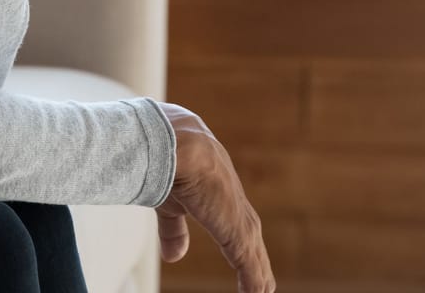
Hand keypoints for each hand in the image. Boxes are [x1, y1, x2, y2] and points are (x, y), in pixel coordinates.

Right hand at [154, 101, 275, 292]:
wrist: (171, 146)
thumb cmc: (161, 160)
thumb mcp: (167, 200)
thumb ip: (173, 228)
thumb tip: (174, 256)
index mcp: (214, 178)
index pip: (229, 210)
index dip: (233, 230)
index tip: (238, 250)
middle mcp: (230, 192)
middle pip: (247, 229)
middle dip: (251, 252)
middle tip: (261, 278)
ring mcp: (236, 209)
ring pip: (250, 245)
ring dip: (257, 270)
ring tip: (263, 290)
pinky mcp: (237, 227)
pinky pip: (249, 261)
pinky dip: (255, 278)